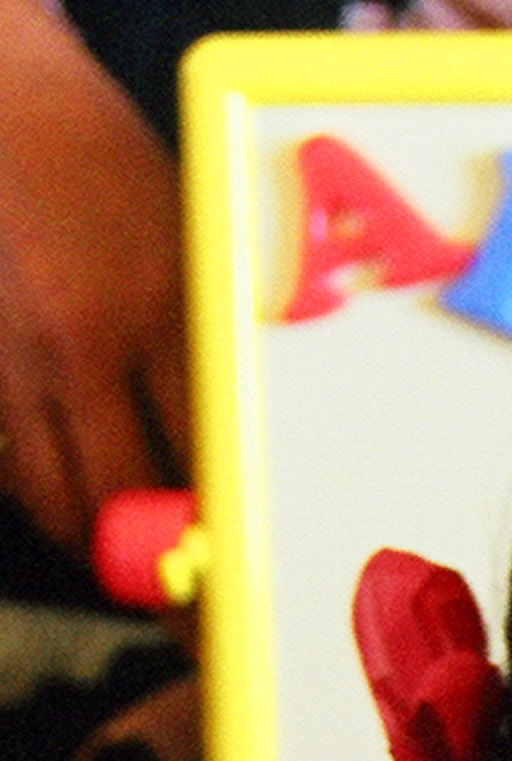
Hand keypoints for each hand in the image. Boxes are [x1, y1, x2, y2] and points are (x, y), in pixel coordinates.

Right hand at [0, 0, 187, 557]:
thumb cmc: (96, 151)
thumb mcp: (178, 229)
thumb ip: (200, 334)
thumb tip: (239, 444)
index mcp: (160, 305)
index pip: (206, 459)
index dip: (219, 539)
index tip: (238, 592)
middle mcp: (82, 341)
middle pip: (119, 504)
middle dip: (150, 573)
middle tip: (180, 609)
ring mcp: (12, 353)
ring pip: (51, 498)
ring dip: (92, 542)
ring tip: (126, 556)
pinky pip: (8, 460)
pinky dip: (40, 491)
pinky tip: (69, 490)